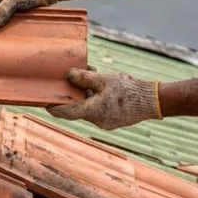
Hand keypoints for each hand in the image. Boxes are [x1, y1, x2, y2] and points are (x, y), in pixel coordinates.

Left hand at [47, 67, 161, 129]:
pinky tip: (101, 85)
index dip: (54, 107)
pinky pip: (98, 109)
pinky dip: (96, 98)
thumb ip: (84, 78)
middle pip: (77, 108)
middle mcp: (97, 121)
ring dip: (86, 94)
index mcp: (93, 111)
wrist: (153, 100)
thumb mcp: (104, 79)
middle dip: (73, 94)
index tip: (44, 102)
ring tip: (91, 76)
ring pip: (88, 107)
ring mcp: (106, 122)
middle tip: (69, 80)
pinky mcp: (113, 120)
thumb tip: (68, 75)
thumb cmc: (128, 89)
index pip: (66, 113)